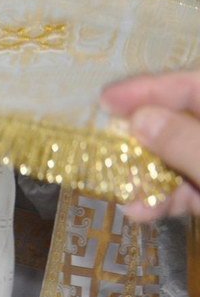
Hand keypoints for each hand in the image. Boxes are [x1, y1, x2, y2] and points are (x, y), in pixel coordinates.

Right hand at [101, 69, 199, 219]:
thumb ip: (184, 142)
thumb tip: (139, 120)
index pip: (192, 86)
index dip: (149, 90)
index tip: (106, 100)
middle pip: (179, 122)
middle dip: (142, 138)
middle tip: (105, 145)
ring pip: (179, 158)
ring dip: (147, 174)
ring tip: (120, 189)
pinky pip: (188, 187)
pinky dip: (165, 198)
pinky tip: (142, 210)